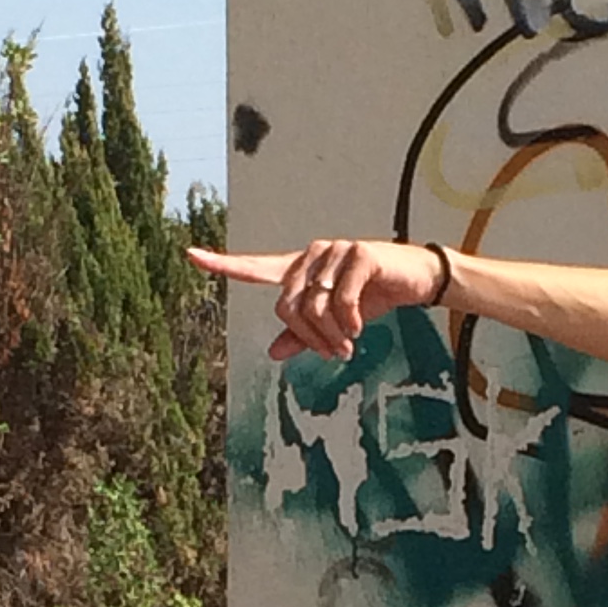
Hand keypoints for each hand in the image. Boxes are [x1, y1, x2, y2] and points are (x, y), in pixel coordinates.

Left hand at [186, 236, 444, 361]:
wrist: (416, 280)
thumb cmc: (374, 296)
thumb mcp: (337, 321)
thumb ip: (304, 335)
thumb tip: (273, 353)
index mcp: (301, 269)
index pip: (257, 267)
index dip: (224, 264)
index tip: (191, 255)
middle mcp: (312, 255)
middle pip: (287, 306)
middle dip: (309, 338)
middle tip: (334, 355)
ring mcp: (335, 251)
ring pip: (314, 305)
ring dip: (331, 335)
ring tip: (349, 344)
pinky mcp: (359, 254)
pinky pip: (341, 298)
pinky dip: (348, 321)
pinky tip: (358, 328)